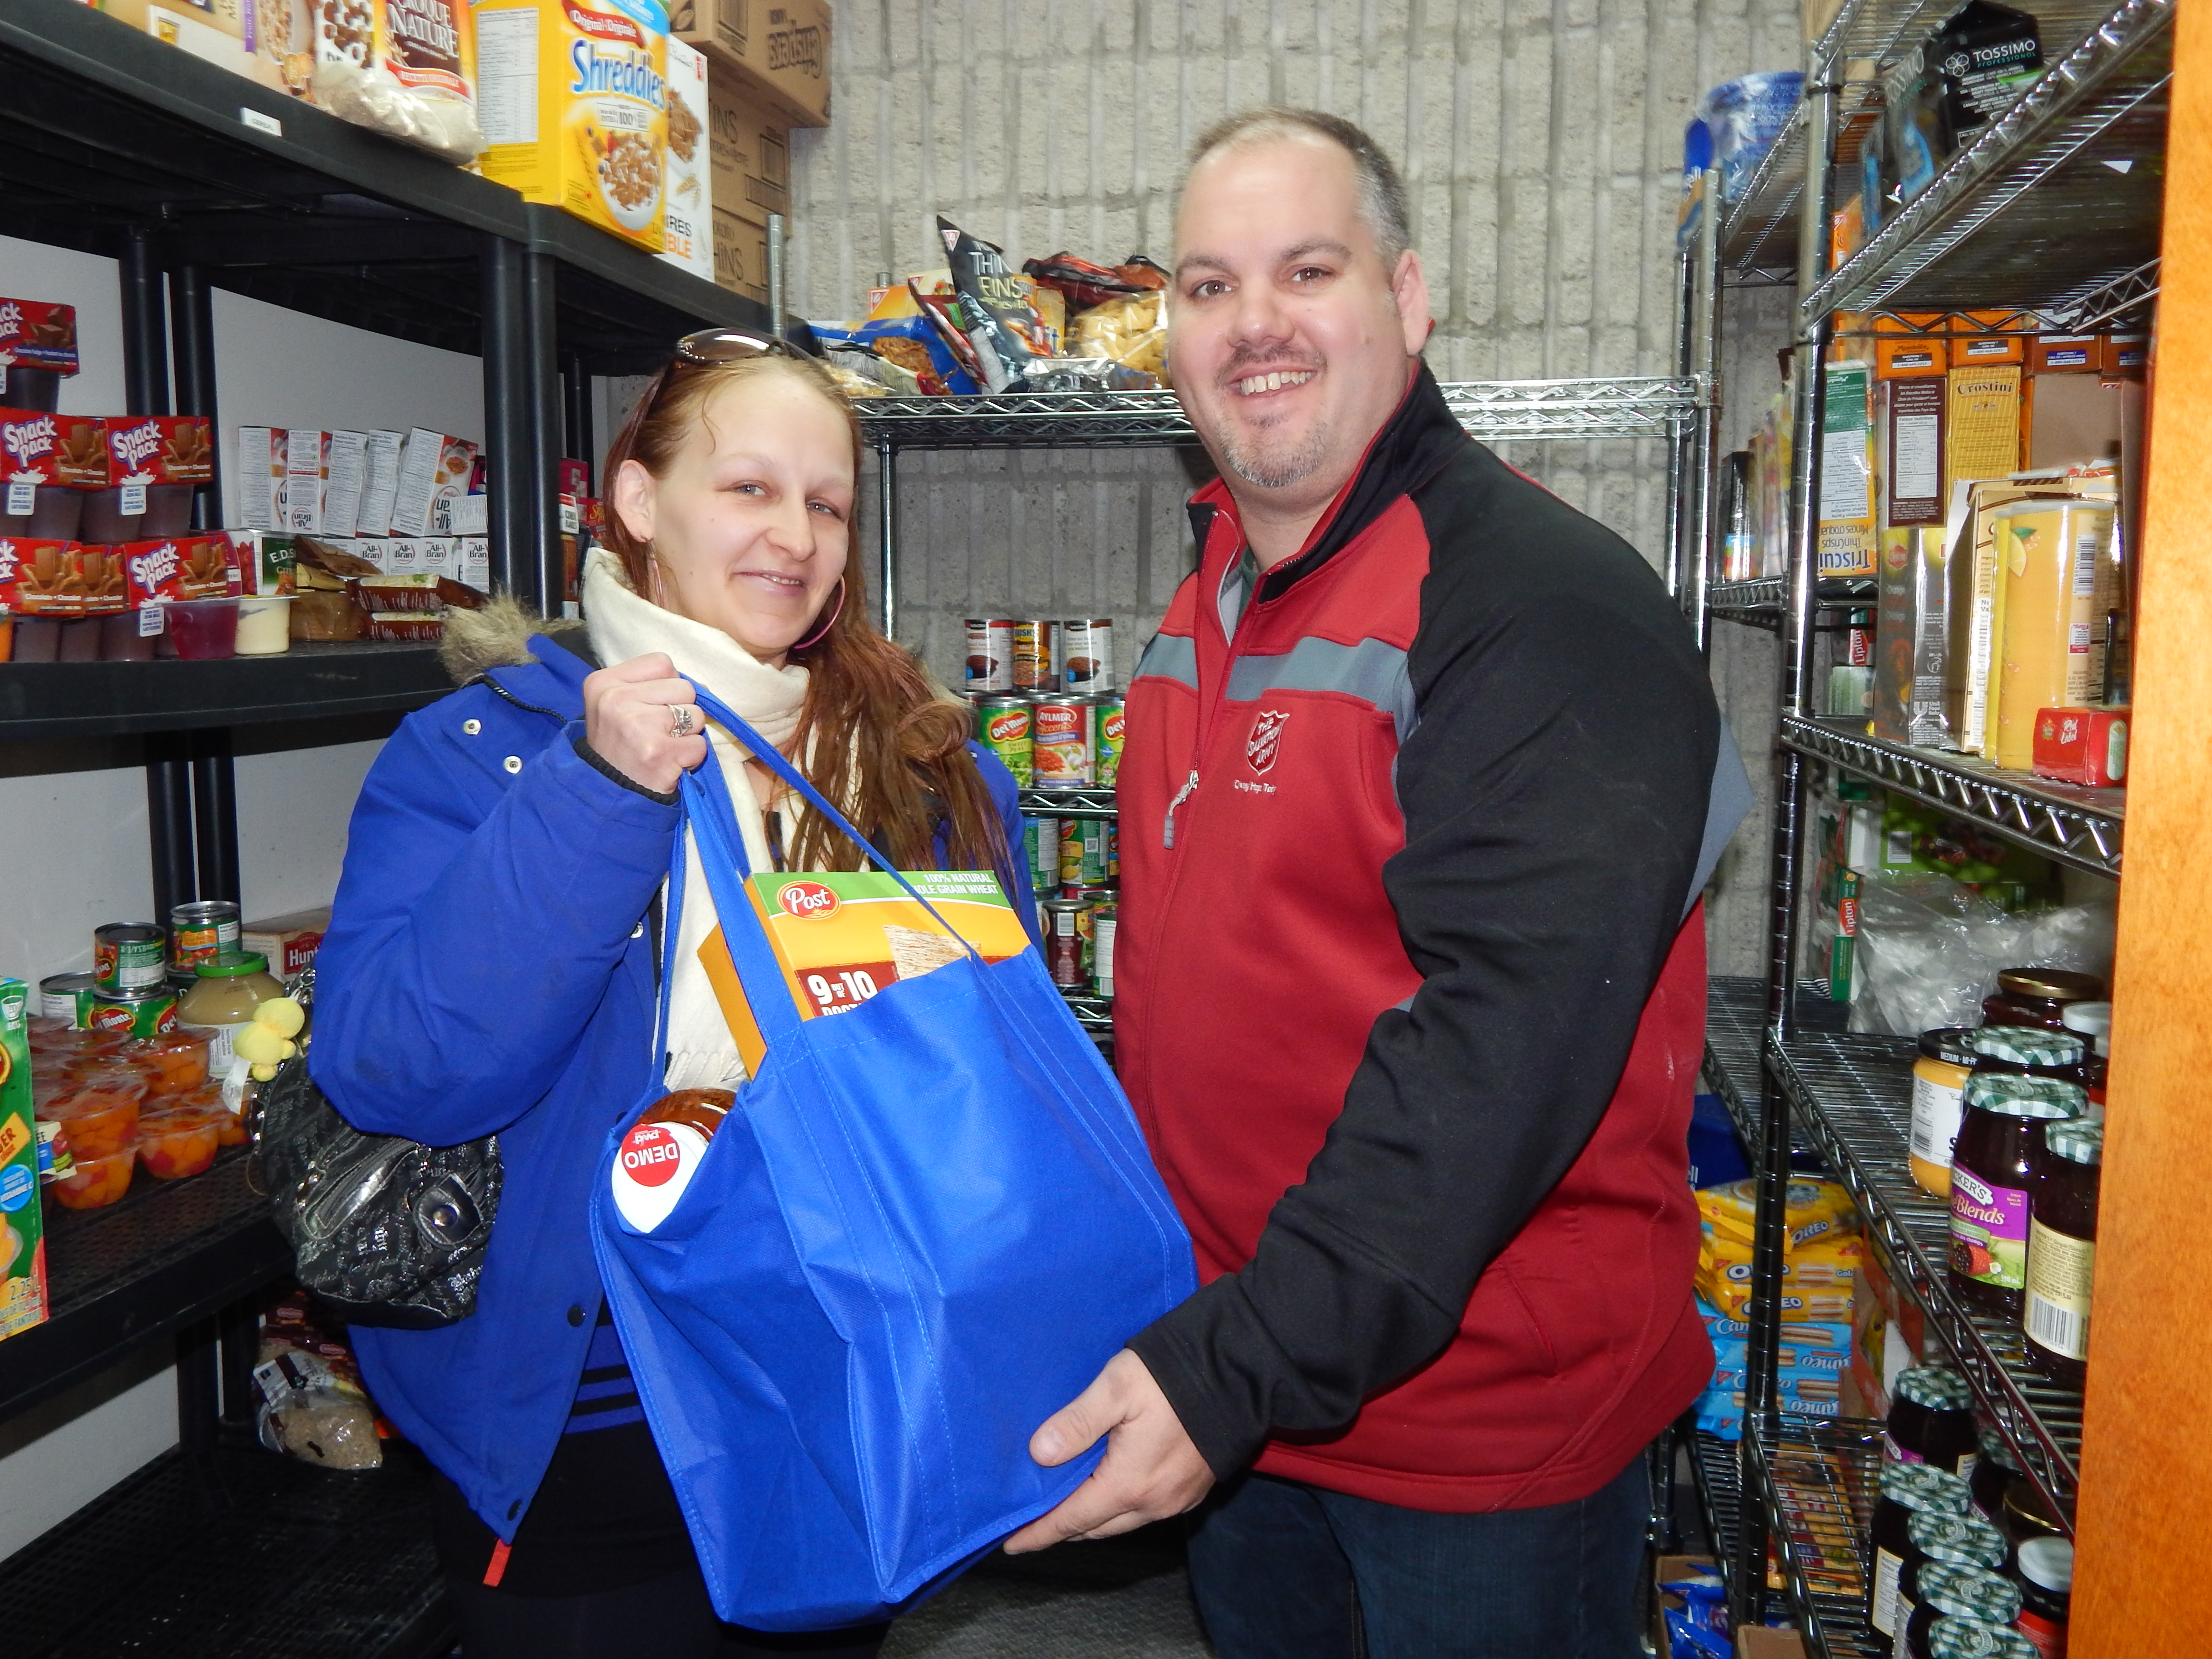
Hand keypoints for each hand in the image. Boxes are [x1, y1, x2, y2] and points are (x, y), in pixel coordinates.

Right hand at [583, 653, 706, 793]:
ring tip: (663, 747)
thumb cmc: (620, 745)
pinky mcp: (659, 753)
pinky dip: (691, 757)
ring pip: (696, 715)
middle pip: (684, 687)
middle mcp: (616, 700)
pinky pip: (699, 745)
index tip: (651, 707)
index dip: (667, 686)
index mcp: (604, 682)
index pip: (662, 663)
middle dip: (681, 711)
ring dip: (688, 735)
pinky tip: (669, 764)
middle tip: (658, 733)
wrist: (607, 793)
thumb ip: (653, 685)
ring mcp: (638, 726)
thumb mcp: (618, 704)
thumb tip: (701, 687)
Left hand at [1001, 1350, 1214, 1552]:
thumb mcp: (1116, 1388)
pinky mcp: (1192, 1490)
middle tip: (1032, 1523)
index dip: (1039, 1533)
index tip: (1011, 1544)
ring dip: (1091, 1518)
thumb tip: (1040, 1454)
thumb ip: (1076, 1422)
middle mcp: (1154, 1502)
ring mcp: (1176, 1500)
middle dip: (1062, 1528)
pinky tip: (1109, 1490)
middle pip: (1095, 1527)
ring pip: (1121, 1522)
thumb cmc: (1173, 1377)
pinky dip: (1119, 1509)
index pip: (1071, 1520)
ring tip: (1064, 1507)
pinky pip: (1145, 1512)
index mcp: (1129, 1483)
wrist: (1237, 1373)